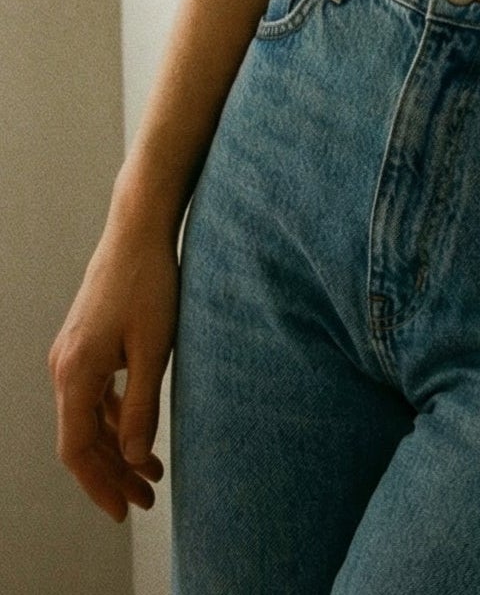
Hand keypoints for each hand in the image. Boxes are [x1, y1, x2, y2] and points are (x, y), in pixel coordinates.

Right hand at [50, 226, 177, 520]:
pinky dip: (115, 419)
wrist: (138, 230)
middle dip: (113, 473)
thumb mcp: (155, 348)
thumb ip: (142, 405)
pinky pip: (94, 396)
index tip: (125, 509)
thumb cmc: (151, 283)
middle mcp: (63, 367)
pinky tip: (139, 435)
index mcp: (75, 373)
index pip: (77, 449)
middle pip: (82, 439)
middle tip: (147, 499)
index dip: (100, 484)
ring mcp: (71, 355)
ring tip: (151, 474)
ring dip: (116, 448)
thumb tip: (131, 458)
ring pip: (88, 419)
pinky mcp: (86, 344)